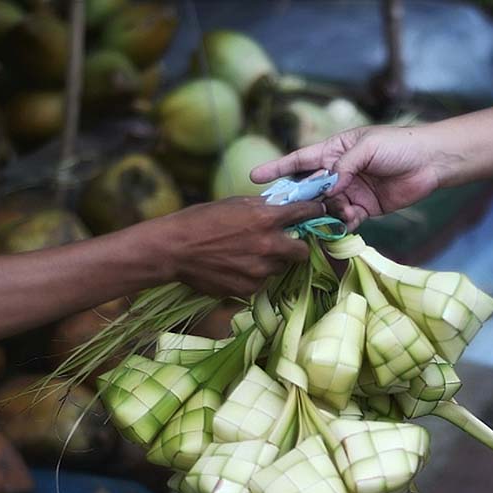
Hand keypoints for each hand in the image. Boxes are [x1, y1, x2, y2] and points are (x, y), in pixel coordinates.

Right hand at [152, 196, 325, 296]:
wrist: (175, 249)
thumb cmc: (201, 220)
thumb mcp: (235, 203)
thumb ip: (263, 207)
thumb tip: (285, 206)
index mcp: (266, 218)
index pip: (306, 214)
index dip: (314, 213)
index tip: (317, 214)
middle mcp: (268, 246)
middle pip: (302, 251)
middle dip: (297, 247)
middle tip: (284, 244)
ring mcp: (259, 270)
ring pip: (280, 268)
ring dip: (272, 262)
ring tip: (250, 255)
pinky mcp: (249, 289)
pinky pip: (262, 282)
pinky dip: (255, 275)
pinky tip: (237, 266)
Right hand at [251, 126, 439, 230]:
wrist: (431, 162)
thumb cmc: (399, 145)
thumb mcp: (366, 147)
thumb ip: (343, 167)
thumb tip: (327, 189)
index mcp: (335, 150)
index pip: (300, 160)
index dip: (277, 168)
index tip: (255, 177)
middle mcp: (339, 171)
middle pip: (309, 187)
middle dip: (298, 199)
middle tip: (284, 211)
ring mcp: (350, 191)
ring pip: (326, 206)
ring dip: (326, 212)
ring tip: (335, 211)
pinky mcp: (364, 208)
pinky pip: (346, 219)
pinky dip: (343, 223)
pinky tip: (347, 221)